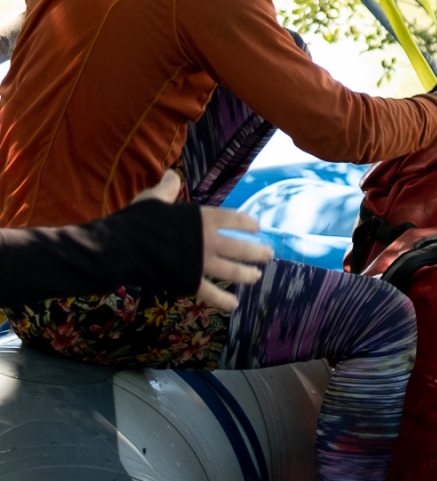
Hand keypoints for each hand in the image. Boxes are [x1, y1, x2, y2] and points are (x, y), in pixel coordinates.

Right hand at [134, 169, 271, 311]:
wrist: (123, 246)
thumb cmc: (138, 221)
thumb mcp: (154, 199)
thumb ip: (167, 189)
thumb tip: (171, 174)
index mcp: (202, 218)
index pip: (233, 219)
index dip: (247, 223)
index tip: (257, 227)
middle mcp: (207, 241)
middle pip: (239, 247)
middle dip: (256, 251)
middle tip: (269, 254)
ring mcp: (201, 263)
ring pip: (230, 271)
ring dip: (246, 274)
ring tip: (257, 276)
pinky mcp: (189, 281)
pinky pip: (209, 293)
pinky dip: (222, 300)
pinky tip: (234, 305)